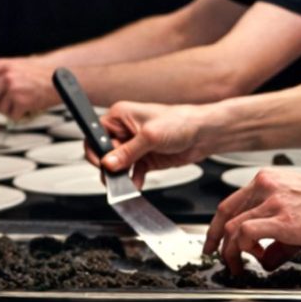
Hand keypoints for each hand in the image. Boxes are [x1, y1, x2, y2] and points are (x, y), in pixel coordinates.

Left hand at [0, 57, 58, 119]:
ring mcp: (13, 88)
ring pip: (0, 109)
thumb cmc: (40, 73)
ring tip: (22, 101)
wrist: (59, 76)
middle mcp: (5, 76)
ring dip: (10, 109)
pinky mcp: (21, 101)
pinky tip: (27, 105)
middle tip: (6, 103)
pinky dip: (20, 115)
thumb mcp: (14, 67)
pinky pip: (12, 116)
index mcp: (0, 65)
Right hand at [85, 102, 208, 186]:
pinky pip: (132, 173)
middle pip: (105, 153)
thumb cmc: (181, 122)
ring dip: (121, 176)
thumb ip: (127, 152)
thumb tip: (108, 163)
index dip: (97, 151)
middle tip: (115, 176)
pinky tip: (135, 185)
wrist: (204, 134)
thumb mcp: (150, 136)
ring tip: (125, 184)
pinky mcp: (145, 158)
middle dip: (110, 167)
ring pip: (118, 165)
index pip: (96, 135)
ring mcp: (135, 146)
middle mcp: (125, 130)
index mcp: (120, 116)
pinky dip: (132, 180)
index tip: (103, 164)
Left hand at [205, 169, 300, 274]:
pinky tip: (255, 260)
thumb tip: (266, 258)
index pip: (231, 202)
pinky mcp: (282, 219)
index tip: (215, 241)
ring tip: (239, 267)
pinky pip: (245, 234)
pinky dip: (243, 250)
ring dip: (230, 252)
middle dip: (216, 241)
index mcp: (270, 179)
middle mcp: (267, 185)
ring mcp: (273, 201)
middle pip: (225, 215)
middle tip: (217, 258)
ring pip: (231, 228)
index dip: (218, 225)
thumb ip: (278, 237)